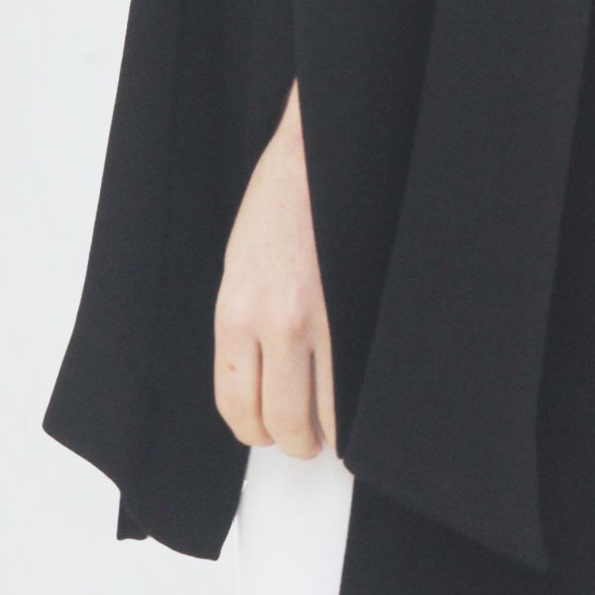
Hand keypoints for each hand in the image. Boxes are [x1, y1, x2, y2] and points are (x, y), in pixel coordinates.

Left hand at [214, 79, 337, 458]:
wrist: (322, 153)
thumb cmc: (282, 201)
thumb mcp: (240, 264)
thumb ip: (245, 325)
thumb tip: (258, 378)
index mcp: (234, 310)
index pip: (235, 403)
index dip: (252, 429)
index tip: (266, 431)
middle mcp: (273, 323)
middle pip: (280, 421)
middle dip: (293, 440)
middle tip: (304, 438)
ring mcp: (321, 320)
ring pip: (324, 414)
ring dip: (330, 431)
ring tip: (335, 426)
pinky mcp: (359, 311)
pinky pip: (356, 384)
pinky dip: (357, 404)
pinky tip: (359, 399)